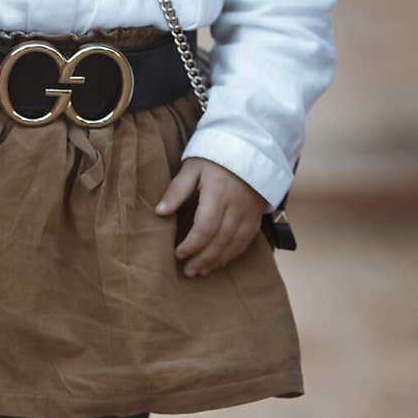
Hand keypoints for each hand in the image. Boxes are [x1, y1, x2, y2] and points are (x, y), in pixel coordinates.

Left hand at [154, 157, 264, 276]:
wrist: (250, 146)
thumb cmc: (215, 156)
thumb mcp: (193, 166)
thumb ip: (177, 190)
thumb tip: (160, 212)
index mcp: (218, 192)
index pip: (205, 227)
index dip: (192, 245)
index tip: (178, 254)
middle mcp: (236, 205)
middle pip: (220, 240)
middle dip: (203, 259)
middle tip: (188, 271)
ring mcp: (249, 212)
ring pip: (234, 244)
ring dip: (217, 261)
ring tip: (201, 271)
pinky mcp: (257, 215)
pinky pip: (246, 241)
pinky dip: (233, 254)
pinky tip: (220, 261)